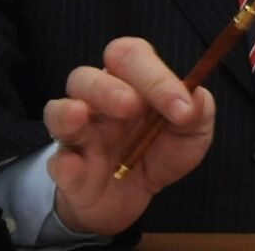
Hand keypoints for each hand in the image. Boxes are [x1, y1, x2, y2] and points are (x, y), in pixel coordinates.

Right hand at [42, 37, 214, 235]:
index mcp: (130, 81)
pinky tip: (75, 166)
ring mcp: (79, 134)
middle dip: (108, 88)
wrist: (135, 198)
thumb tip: (194, 99)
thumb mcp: (191, 132)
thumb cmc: (160, 151)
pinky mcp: (67, 169)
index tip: (181, 107)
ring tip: (80, 115)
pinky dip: (64, 163)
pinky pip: (56, 161)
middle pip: (86, 76)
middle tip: (133, 107)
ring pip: (58, 110)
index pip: (130, 56)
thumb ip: (198, 111)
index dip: (154, 75)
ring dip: (69, 112)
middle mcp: (98, 100)